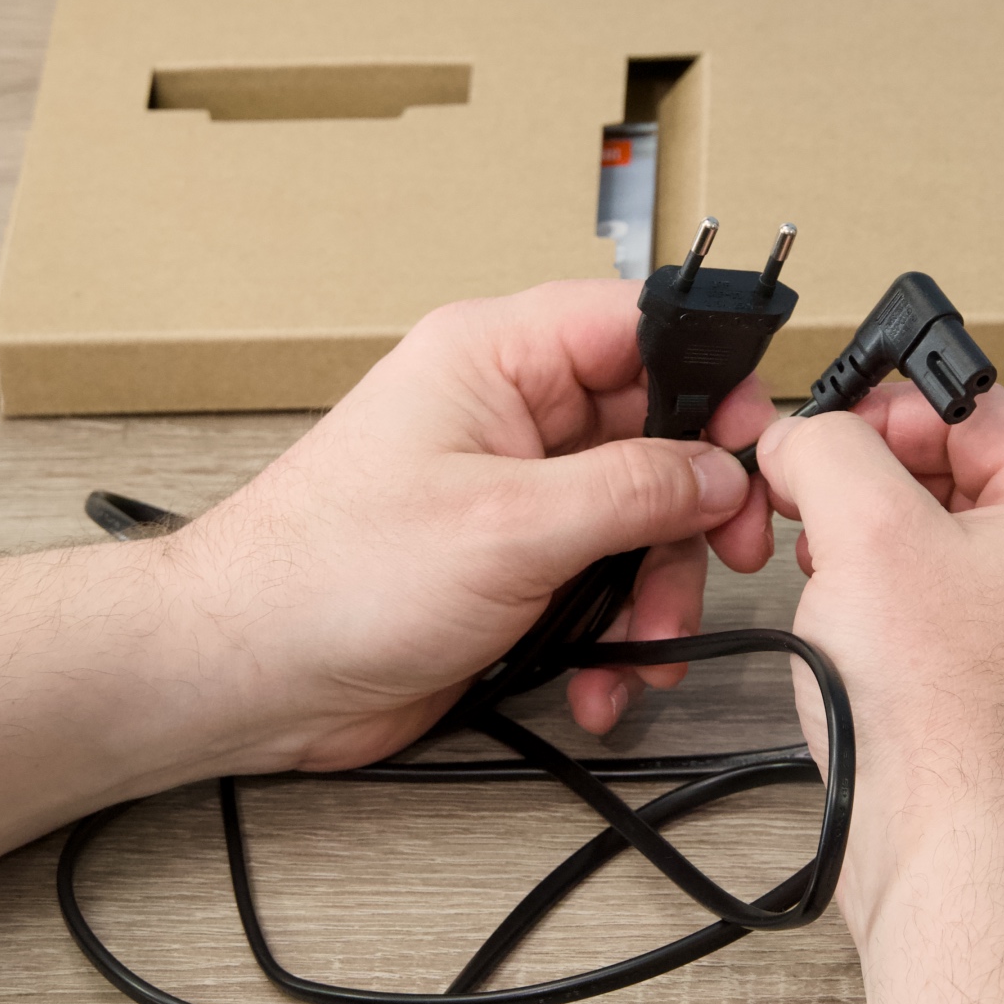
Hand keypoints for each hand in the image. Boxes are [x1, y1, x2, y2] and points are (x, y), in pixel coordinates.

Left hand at [156, 280, 777, 774]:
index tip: (756, 439)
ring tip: (644, 647)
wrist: (247, 675)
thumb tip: (719, 471)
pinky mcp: (512, 564)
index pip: (636, 325)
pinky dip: (618, 633)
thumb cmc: (326, 578)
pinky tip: (606, 678)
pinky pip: (602, 579)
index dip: (711, 373)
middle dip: (694, 511)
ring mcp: (513, 492)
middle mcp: (510, 416)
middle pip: (656, 434)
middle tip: (730, 557)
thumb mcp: (509, 525)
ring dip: (657, 590)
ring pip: (639, 518)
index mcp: (495, 359)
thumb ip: (633, 489)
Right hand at [757, 384, 1003, 1003]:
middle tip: (809, 506)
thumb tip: (798, 432)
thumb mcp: (863, 531)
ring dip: (869, 545)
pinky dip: (885, 606)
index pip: (979, 406)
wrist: (944, 859)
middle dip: (870, 483)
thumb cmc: (937, 720)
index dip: (887, 408)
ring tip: (830, 580)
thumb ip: (826, 446)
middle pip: (959, 472)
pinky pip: (941, 609)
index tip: (823, 432)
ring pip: (942, 541)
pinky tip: (848, 635)